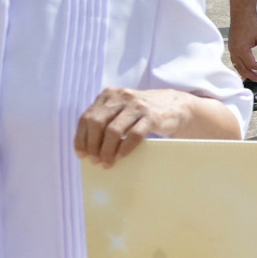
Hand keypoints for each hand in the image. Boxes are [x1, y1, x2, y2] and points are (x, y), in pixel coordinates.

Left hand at [74, 86, 193, 166]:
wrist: (175, 106)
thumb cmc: (142, 112)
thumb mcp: (121, 108)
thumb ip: (105, 119)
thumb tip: (88, 146)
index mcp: (108, 95)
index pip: (87, 117)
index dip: (81, 138)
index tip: (81, 154)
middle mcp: (121, 97)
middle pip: (97, 123)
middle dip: (93, 145)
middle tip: (95, 161)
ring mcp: (137, 106)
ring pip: (114, 130)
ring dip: (107, 150)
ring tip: (107, 163)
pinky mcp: (152, 116)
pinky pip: (134, 135)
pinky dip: (125, 148)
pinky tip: (121, 157)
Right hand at [230, 10, 256, 80]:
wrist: (241, 13)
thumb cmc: (252, 23)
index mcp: (241, 49)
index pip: (251, 64)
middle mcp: (234, 51)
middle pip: (243, 69)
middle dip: (253, 76)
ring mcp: (231, 49)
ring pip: (237, 66)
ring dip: (246, 73)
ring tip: (254, 78)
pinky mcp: (231, 47)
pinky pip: (235, 61)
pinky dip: (241, 67)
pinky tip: (246, 70)